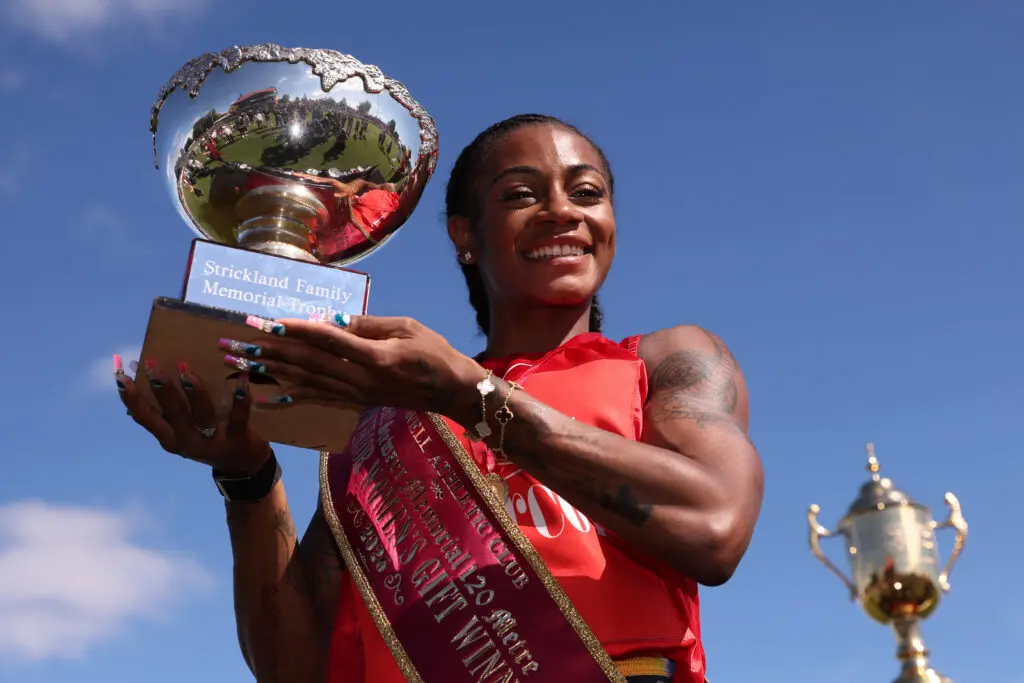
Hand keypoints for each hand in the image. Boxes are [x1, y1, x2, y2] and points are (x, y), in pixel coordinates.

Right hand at [115, 356, 270, 475]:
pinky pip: (238, 417)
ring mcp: (213, 442)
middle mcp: (188, 442)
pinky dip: (240, 399)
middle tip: (154, 366)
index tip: (120, 377)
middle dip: (162, 390)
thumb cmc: (208, 438)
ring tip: (187, 372)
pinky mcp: (238, 438)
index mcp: (170, 438)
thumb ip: (169, 409)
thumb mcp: (184, 429)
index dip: (131, 399)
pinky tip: (242, 381)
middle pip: (173, 414)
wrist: (242, 466)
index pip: (145, 418)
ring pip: (202, 415)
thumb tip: (147, 374)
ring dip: (194, 392)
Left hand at [224, 314, 483, 417]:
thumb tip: (327, 317)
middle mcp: (360, 379)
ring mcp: (356, 394)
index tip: (267, 320)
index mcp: (376, 357)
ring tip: (239, 363)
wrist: (452, 391)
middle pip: (307, 362)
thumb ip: (366, 324)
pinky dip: (288, 398)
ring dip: (269, 371)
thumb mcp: (405, 327)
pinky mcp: (355, 401)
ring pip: (305, 381)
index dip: (296, 329)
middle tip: (235, 340)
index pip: (328, 340)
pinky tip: (264, 398)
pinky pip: (317, 399)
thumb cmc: (434, 352)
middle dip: (268, 350)